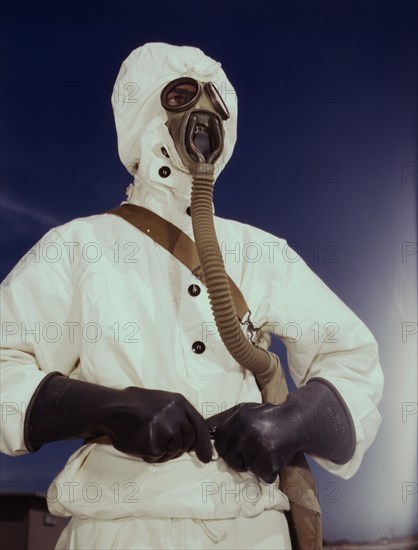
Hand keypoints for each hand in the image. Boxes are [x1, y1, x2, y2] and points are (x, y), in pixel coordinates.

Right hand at [25, 374, 212, 463]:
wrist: (110, 408)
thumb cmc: (134, 406)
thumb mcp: (160, 402)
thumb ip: (178, 416)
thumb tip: (194, 441)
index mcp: (178, 401)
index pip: (199, 425)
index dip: (204, 444)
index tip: (207, 458)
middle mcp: (176, 414)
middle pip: (188, 441)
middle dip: (178, 447)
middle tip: (161, 443)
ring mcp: (166, 429)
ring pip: (174, 451)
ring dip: (163, 451)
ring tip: (146, 438)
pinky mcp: (155, 444)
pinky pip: (158, 457)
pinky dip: (150, 455)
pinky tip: (139, 443)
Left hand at [211, 402, 297, 482]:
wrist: (296, 421)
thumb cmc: (267, 416)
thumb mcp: (245, 411)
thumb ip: (225, 420)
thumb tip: (206, 432)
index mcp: (238, 419)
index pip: (220, 442)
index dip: (225, 448)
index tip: (232, 449)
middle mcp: (246, 433)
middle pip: (229, 458)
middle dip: (238, 458)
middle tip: (251, 451)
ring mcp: (258, 448)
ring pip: (246, 467)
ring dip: (254, 464)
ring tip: (265, 450)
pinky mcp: (270, 461)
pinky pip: (262, 476)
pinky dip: (268, 472)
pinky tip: (274, 458)